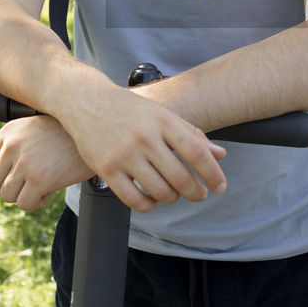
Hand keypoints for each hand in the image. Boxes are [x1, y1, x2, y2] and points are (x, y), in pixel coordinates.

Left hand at [0, 115, 88, 210]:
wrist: (97, 133)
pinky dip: (35, 203)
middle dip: (8, 189)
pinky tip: (48, 192)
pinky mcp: (39, 179)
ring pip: (7, 195)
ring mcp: (24, 162)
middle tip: (28, 187)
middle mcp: (12, 145)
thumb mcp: (35, 128)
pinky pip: (24, 203)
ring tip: (41, 187)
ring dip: (23, 196)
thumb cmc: (68, 134)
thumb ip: (14, 144)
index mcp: (9, 131)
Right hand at [63, 85, 226, 212]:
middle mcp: (145, 137)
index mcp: (163, 121)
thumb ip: (192, 135)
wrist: (87, 101)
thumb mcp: (163, 115)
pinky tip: (151, 198)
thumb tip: (220, 155)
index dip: (213, 173)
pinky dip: (149, 205)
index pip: (197, 152)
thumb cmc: (131, 110)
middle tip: (199, 194)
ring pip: (160, 192)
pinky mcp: (106, 170)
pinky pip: (135, 201)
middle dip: (196, 192)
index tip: (220, 186)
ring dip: (172, 198)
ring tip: (172, 192)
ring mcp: (124, 155)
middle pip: (181, 178)